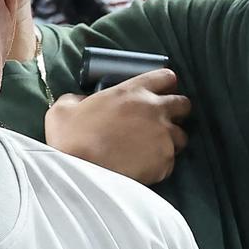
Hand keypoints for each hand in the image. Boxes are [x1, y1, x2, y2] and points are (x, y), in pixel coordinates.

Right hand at [44, 71, 190, 184]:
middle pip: (183, 104)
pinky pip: (170, 162)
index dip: (166, 84)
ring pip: (182, 136)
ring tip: (153, 148)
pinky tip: (144, 167)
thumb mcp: (65, 108)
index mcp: (133, 91)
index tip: (161, 92)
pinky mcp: (165, 161)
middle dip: (176, 112)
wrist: (78, 171)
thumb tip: (81, 102)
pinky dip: (160, 165)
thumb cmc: (70, 138)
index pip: (166, 77)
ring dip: (171, 140)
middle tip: (161, 121)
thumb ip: (78, 99)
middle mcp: (155, 110)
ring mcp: (163, 136)